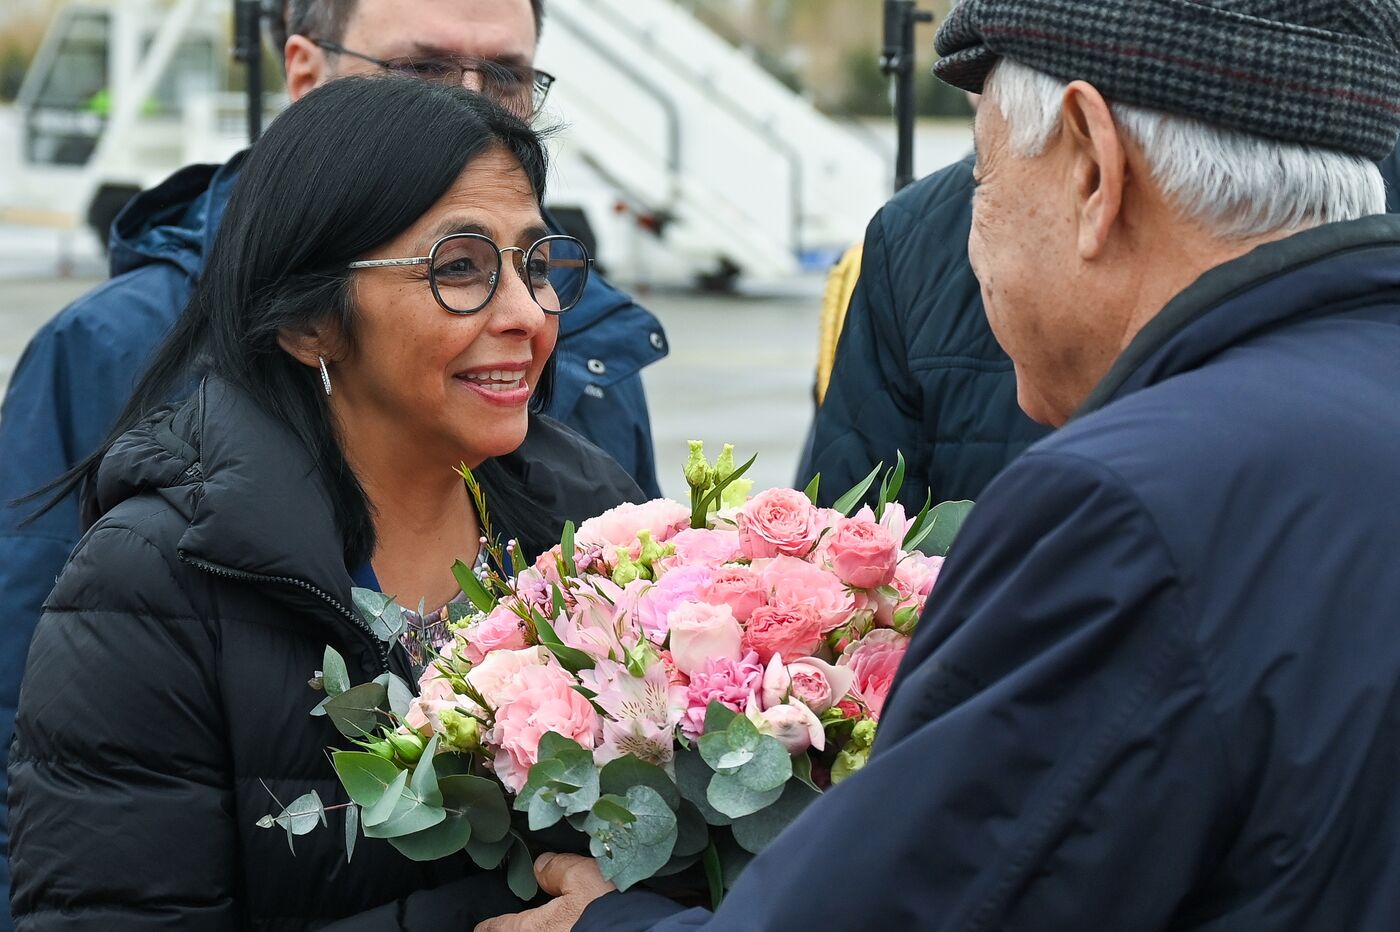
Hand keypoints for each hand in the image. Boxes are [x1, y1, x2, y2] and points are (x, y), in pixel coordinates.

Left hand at [475, 853, 615, 931]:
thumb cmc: (608, 909)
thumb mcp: (582, 876)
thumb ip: (555, 869)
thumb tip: (541, 868)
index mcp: (533, 929)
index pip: (499, 927)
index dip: (489, 924)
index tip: (482, 925)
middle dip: (519, 925)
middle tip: (521, 916)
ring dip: (543, 927)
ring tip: (554, 918)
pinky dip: (562, 928)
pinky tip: (573, 923)